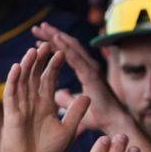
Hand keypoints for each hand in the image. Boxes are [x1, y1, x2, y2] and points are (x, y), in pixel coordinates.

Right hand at [0, 43, 90, 151]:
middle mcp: (32, 103)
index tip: (61, 52)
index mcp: (46, 105)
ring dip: (28, 66)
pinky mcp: (11, 115)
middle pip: (35, 75)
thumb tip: (87, 95)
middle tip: (46, 44)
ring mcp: (20, 107)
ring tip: (34, 50)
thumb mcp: (68, 131)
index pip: (49, 80)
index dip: (54, 65)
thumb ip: (76, 112)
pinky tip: (18, 67)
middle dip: (40, 60)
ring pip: (23, 81)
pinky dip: (13, 80)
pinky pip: (11, 94)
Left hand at [31, 21, 131, 135]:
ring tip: (42, 28)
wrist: (114, 122)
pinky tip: (55, 39)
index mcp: (84, 72)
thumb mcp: (76, 106)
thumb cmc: (99, 116)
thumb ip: (67, 99)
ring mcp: (90, 69)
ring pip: (71, 48)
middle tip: (36, 28)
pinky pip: (76, 58)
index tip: (37, 41)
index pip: (66, 55)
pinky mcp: (91, 75)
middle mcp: (88, 67)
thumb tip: (57, 95)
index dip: (53, 47)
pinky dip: (65, 48)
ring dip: (56, 36)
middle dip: (52, 36)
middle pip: (67, 47)